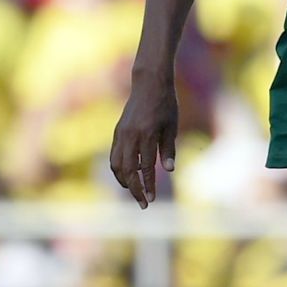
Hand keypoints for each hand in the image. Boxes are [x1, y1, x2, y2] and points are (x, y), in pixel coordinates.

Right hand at [109, 67, 177, 208]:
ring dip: (124, 182)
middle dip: (135, 190)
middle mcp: (131, 135)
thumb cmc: (165, 103)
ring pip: (116, 165)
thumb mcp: (171, 125)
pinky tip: (129, 175)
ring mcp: (121, 133)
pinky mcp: (117, 131)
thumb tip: (169, 169)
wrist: (149, 82)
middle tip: (144, 204)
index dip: (149, 186)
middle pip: (128, 171)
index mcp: (147, 134)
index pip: (146, 167)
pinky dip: (119, 169)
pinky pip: (114, 155)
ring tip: (135, 191)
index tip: (152, 200)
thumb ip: (168, 148)